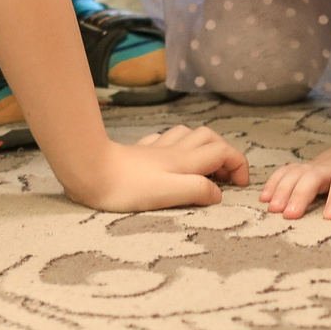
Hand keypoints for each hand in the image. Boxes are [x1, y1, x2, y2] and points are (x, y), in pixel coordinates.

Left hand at [61, 124, 249, 210]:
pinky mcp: (139, 152)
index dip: (239, 165)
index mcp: (185, 160)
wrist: (89, 170)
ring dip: (202, 147)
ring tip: (203, 168)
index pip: (224, 152)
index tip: (240, 186)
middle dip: (224, 153)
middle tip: (225, 179)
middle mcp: (174, 150)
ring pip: (188, 135)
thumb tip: (217, 193)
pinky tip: (170, 158)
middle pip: (210, 138)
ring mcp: (156, 149)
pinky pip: (165, 140)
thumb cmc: (128, 187)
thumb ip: (197, 191)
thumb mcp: (168, 194)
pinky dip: (176, 146)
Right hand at [258, 134, 330, 219]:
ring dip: (283, 188)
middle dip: (300, 194)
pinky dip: (275, 181)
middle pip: (313, 177)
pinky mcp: (310, 167)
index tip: (330, 216)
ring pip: (296, 173)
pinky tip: (264, 197)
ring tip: (271, 208)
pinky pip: (288, 171)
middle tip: (289, 215)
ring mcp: (319, 165)